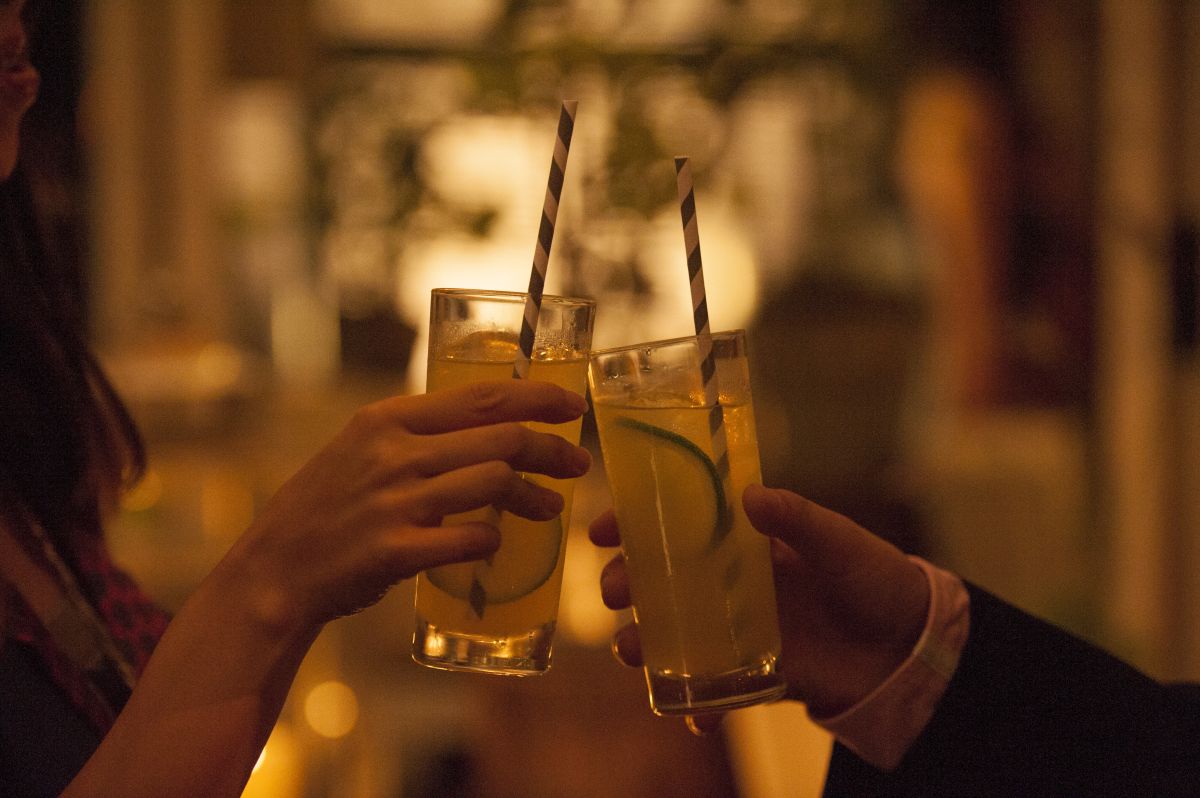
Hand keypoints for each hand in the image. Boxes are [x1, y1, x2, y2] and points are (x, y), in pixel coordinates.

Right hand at [221, 379, 591, 633]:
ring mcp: (395, 502)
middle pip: (501, 438)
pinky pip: (469, 540)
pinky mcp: (395, 551)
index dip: (536, 398)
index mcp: (387, 419)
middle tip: (577, 463)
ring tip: (551, 507)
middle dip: (551, 449)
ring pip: (494, 482)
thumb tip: (484, 427)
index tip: (570, 405)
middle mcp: (393, 453)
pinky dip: (492, 541)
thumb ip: (413, 436)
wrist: (274, 571)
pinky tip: (497, 544)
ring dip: (534, 496)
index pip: (481, 396)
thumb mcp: (358, 449)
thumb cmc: (323, 509)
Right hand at [592, 484, 927, 724]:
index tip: (605, 530)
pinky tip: (692, 717)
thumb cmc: (875, 578)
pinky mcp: (755, 675)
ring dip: (642, 644)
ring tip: (629, 649)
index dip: (634, 526)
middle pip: (661, 583)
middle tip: (613, 591)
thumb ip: (797, 519)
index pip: (676, 527)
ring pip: (673, 636)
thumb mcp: (839, 540)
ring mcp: (738, 632)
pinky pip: (713, 693)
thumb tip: (749, 496)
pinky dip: (697, 708)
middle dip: (626, 585)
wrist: (910, 646)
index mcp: (743, 543)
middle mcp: (730, 585)